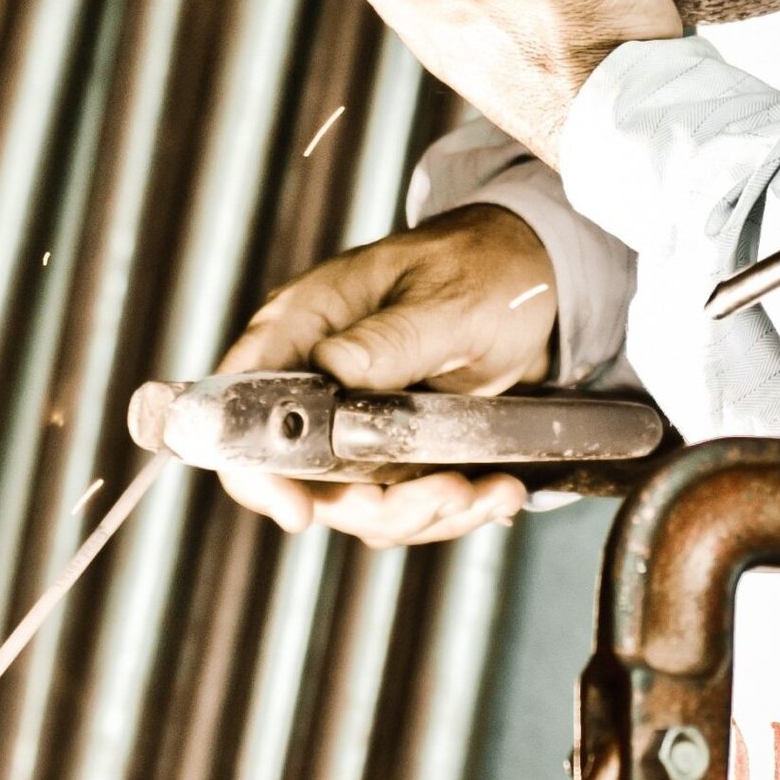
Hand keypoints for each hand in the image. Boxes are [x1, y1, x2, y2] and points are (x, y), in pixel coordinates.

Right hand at [217, 207, 556, 545]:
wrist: (539, 277)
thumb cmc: (485, 266)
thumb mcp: (446, 299)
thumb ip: (389, 338)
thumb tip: (331, 365)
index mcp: (304, 325)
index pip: (241, 406)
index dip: (256, 470)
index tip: (299, 511)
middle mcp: (316, 377)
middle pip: (304, 477)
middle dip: (376, 505)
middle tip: (447, 495)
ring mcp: (354, 418)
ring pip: (358, 501)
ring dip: (424, 513)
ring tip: (489, 491)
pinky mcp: (394, 444)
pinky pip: (401, 499)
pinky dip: (449, 509)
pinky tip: (496, 490)